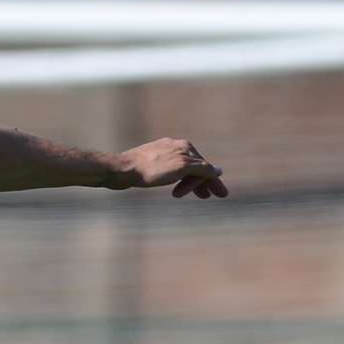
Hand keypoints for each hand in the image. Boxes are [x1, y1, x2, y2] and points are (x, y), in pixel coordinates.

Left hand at [112, 138, 228, 198]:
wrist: (122, 170)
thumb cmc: (151, 170)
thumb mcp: (181, 168)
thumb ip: (201, 168)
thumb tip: (219, 170)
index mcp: (185, 146)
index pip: (204, 166)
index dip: (213, 182)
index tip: (222, 195)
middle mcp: (175, 146)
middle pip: (194, 167)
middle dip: (201, 183)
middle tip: (207, 197)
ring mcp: (163, 152)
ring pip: (181, 169)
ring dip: (187, 183)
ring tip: (185, 195)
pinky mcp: (151, 160)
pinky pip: (170, 171)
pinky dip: (176, 180)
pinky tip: (174, 187)